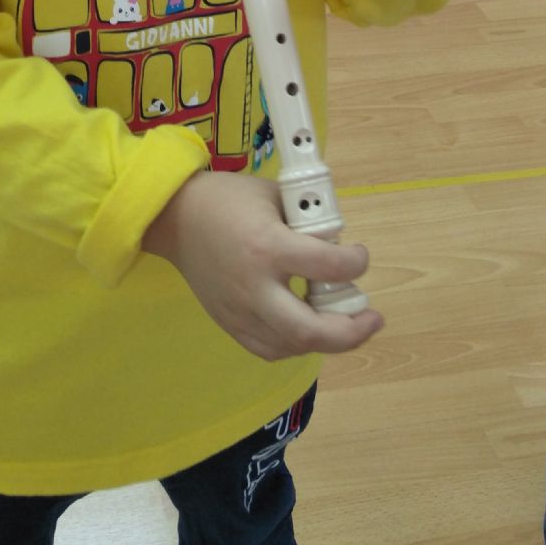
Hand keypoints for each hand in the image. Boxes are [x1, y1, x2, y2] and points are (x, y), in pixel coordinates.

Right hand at [142, 171, 381, 360]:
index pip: (327, 266)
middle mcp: (255, 287)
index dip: (355, 263)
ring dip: (326, 340)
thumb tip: (338, 243)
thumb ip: (307, 220)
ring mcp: (240, 311)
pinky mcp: (229, 323)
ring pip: (292, 347)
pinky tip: (308, 328)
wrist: (175, 218)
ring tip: (344, 323)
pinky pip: (269, 349)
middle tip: (371, 318)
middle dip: (351, 331)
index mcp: (268, 246)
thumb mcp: (274, 195)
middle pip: (310, 330)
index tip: (359, 257)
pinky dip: (296, 344)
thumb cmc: (228, 199)